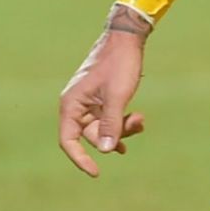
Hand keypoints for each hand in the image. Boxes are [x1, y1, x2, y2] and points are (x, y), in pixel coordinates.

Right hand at [57, 14, 148, 176]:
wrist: (127, 38)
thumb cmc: (119, 63)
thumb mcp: (118, 96)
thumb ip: (111, 124)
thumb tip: (107, 151)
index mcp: (71, 104)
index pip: (68, 140)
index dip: (80, 159)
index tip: (96, 172)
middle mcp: (76, 105)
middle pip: (91, 135)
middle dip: (114, 134)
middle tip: (139, 122)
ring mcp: (88, 102)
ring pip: (103, 128)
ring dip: (122, 128)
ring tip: (141, 119)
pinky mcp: (101, 99)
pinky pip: (108, 119)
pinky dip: (122, 123)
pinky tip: (137, 125)